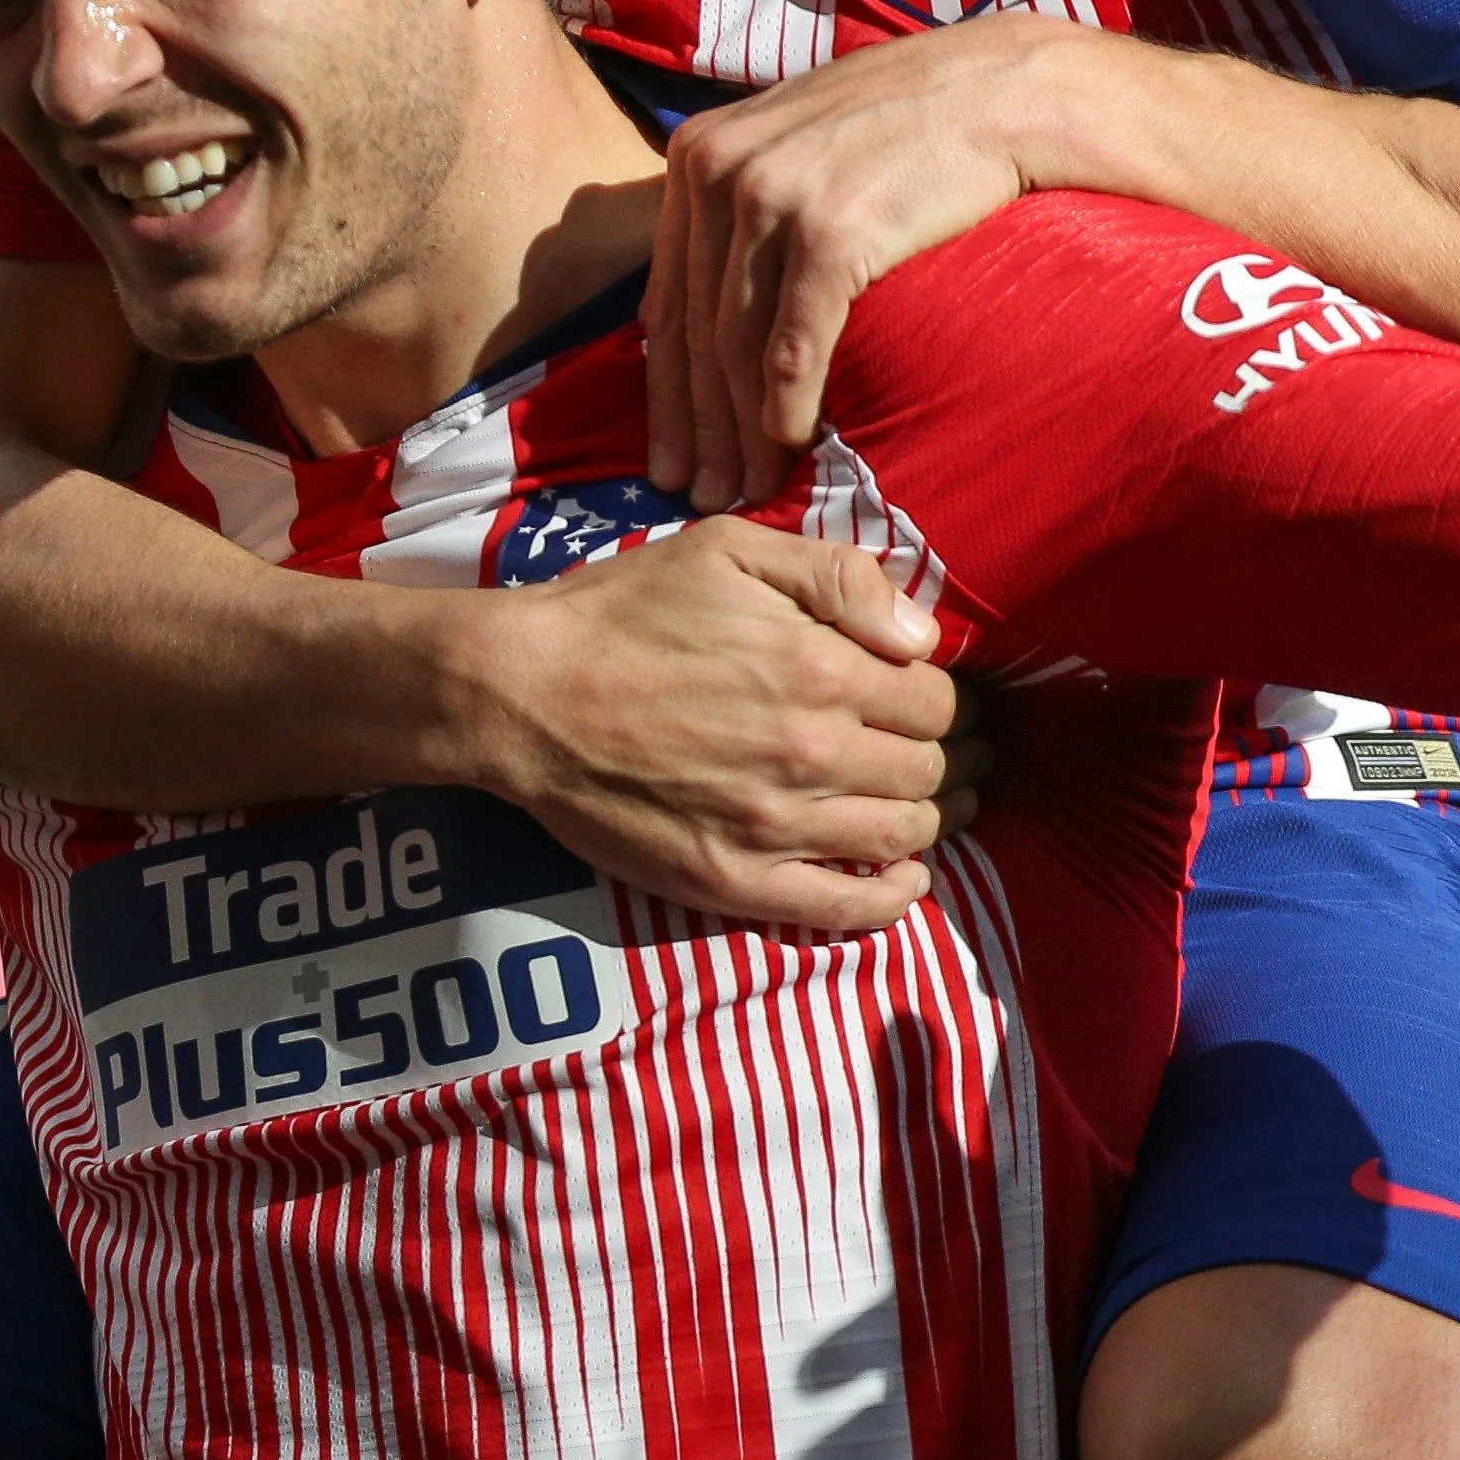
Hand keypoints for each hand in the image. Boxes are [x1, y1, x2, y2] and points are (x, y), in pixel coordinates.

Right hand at [457, 517, 985, 933]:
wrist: (522, 693)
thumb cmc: (621, 611)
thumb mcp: (729, 550)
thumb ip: (840, 578)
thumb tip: (925, 636)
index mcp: (821, 668)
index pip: (936, 699)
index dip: (938, 696)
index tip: (917, 697)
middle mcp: (812, 753)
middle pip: (927, 769)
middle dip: (937, 756)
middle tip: (922, 750)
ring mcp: (774, 827)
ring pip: (903, 837)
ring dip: (922, 820)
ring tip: (913, 803)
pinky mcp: (734, 883)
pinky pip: (847, 910)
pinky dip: (891, 898)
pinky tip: (901, 878)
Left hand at [647, 16, 1092, 510]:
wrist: (1006, 89)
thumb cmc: (915, 122)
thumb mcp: (801, 140)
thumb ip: (749, 198)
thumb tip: (720, 292)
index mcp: (698, 153)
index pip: (666, 296)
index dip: (665, 389)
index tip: (668, 455)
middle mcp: (717, 171)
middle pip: (694, 330)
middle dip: (697, 426)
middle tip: (701, 496)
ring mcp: (770, 198)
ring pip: (736, 346)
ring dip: (742, 432)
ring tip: (751, 489)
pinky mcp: (828, 232)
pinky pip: (792, 344)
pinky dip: (785, 407)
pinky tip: (791, 446)